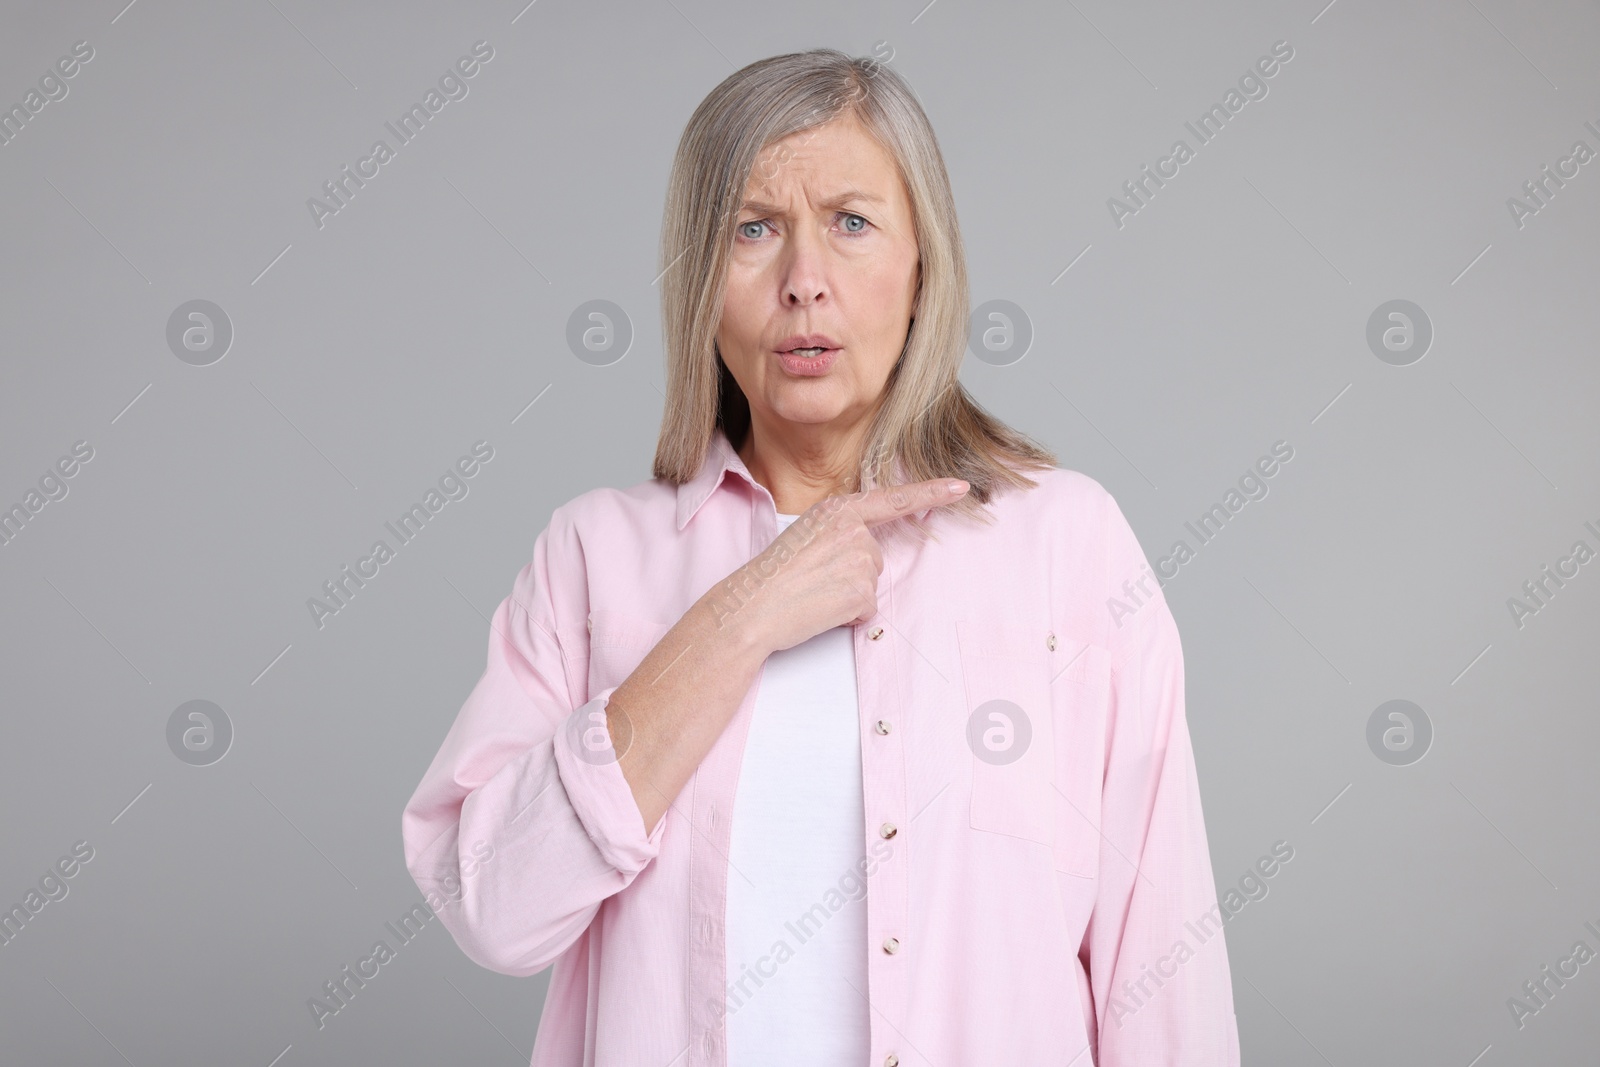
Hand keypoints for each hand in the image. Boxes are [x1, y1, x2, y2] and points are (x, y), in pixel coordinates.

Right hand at [717, 478, 970, 654]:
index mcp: (837, 509)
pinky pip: (866, 609)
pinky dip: (847, 616)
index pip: (893, 499)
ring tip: (813, 595)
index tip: (960, 487)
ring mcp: (859, 560)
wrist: (750, 608)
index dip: (932, 493)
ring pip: (870, 584)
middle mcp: (852, 529)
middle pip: (875, 557)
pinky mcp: (861, 592)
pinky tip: (820, 610)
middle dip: (851, 575)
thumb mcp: (804, 536)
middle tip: (813, 581)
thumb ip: (839, 533)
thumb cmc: (771, 576)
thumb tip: (866, 553)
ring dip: (847, 596)